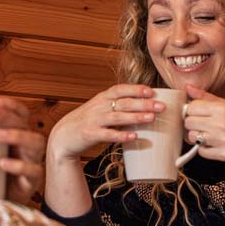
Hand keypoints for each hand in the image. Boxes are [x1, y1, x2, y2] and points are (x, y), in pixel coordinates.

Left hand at [0, 97, 45, 204]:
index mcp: (16, 136)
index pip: (20, 114)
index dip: (11, 105)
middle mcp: (26, 146)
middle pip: (25, 123)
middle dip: (7, 115)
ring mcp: (32, 163)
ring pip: (35, 142)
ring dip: (17, 135)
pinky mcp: (32, 182)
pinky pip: (33, 170)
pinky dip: (19, 165)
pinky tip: (3, 164)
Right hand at [47, 84, 164, 161]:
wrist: (63, 136)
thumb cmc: (87, 121)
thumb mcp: (100, 108)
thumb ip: (118, 106)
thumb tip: (146, 107)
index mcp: (103, 98)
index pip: (121, 89)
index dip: (136, 89)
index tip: (152, 91)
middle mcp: (99, 106)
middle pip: (124, 102)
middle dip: (143, 103)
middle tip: (161, 106)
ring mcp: (94, 120)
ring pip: (117, 116)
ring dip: (135, 117)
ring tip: (151, 118)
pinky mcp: (90, 134)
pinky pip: (108, 134)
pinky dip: (121, 135)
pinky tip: (133, 137)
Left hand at [182, 84, 224, 163]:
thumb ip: (206, 97)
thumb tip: (187, 88)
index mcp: (223, 109)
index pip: (192, 107)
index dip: (191, 109)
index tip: (196, 112)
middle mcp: (222, 124)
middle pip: (189, 122)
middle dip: (192, 122)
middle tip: (202, 123)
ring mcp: (223, 141)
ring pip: (192, 137)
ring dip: (196, 135)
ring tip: (207, 133)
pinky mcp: (224, 154)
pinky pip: (200, 151)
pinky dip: (203, 148)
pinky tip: (213, 143)